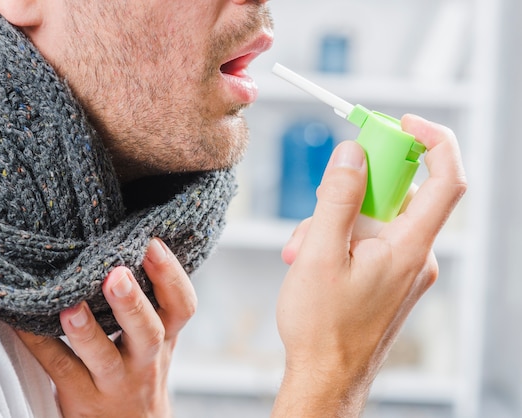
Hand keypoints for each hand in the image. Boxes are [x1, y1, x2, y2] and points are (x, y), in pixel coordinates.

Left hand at [17, 238, 196, 417]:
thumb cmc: (139, 369)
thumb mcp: (155, 337)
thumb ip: (149, 300)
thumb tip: (130, 238)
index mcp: (166, 336)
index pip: (182, 305)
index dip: (171, 274)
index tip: (152, 242)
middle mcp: (146, 359)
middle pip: (149, 332)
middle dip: (133, 302)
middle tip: (117, 273)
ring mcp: (116, 382)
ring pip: (105, 358)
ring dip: (87, 331)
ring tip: (70, 307)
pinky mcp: (84, 398)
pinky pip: (60, 369)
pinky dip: (40, 344)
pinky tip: (21, 322)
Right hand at [272, 114, 466, 416]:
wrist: (327, 377)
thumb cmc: (323, 325)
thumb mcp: (320, 253)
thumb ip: (338, 199)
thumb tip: (351, 154)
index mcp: (409, 248)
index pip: (445, 179)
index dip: (431, 141)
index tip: (402, 122)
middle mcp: (416, 255)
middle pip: (397, 195)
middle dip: (352, 191)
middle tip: (317, 205)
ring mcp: (405, 268)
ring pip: (376, 218)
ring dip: (336, 220)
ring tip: (302, 250)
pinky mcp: (391, 278)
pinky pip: (372, 241)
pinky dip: (342, 239)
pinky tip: (311, 259)